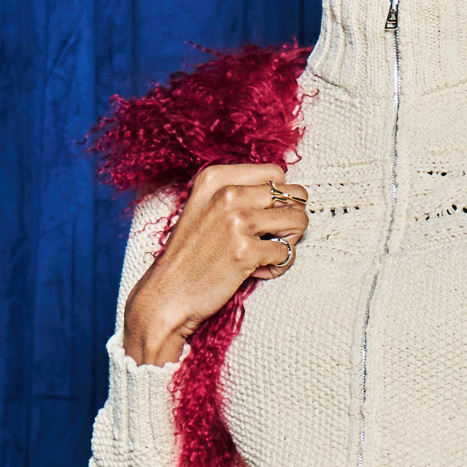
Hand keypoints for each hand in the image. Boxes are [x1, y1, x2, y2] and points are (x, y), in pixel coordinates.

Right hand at [121, 165, 307, 364]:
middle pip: (294, 194)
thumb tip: (286, 190)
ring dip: (289, 241)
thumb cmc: (191, 254)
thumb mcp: (205, 206)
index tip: (261, 218)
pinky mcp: (245, 251)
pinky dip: (278, 266)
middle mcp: (227, 193)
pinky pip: (287, 253)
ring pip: (299, 220)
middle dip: (289, 218)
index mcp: (216, 177)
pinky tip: (256, 271)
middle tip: (269, 238)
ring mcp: (237, 221)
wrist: (168, 293)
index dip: (277, 198)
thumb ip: (238, 192)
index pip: (276, 173)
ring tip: (265, 254)